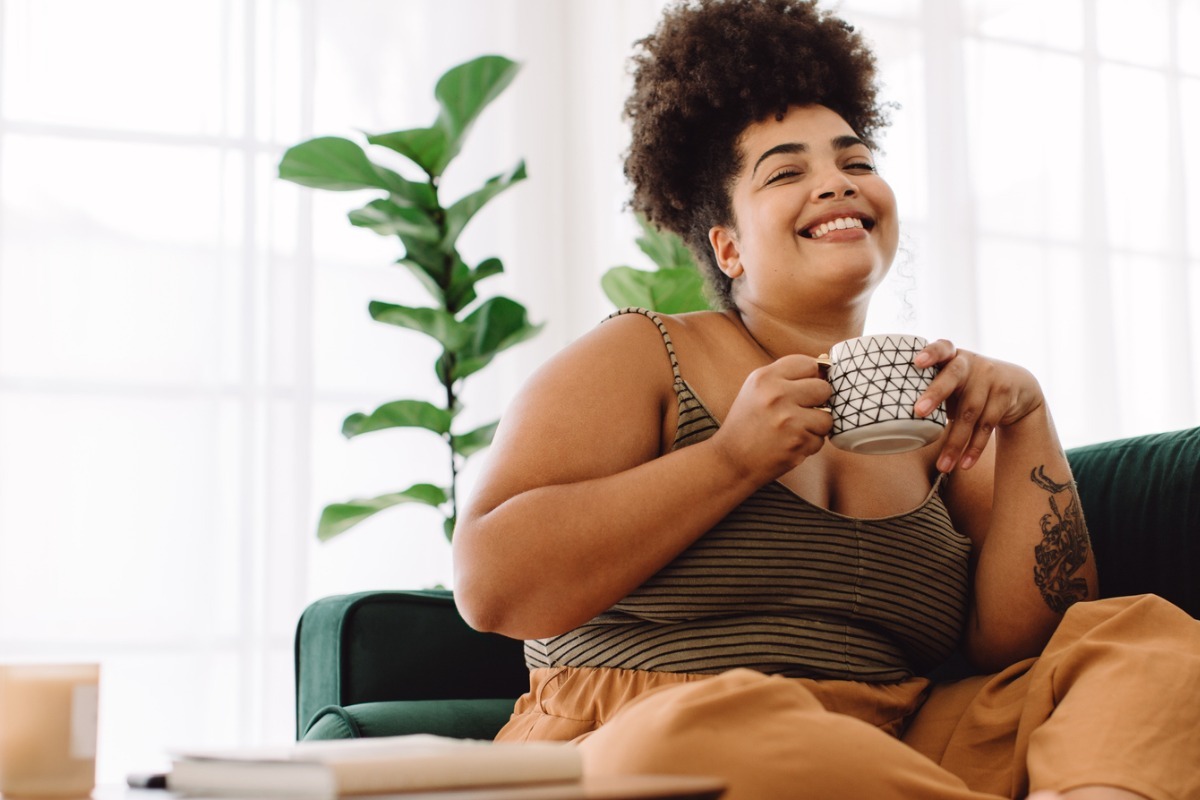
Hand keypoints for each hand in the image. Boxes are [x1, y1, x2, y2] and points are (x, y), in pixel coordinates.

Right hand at [712, 355, 832, 481]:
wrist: (731, 460)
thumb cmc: (747, 424)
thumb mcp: (757, 390)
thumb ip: (787, 377)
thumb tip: (825, 366)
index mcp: (764, 377)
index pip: (808, 364)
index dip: (811, 377)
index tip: (802, 389)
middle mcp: (776, 394)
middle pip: (823, 388)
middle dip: (818, 401)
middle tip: (799, 411)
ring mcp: (788, 419)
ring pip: (827, 417)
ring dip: (815, 426)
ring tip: (793, 430)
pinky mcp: (797, 442)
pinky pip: (820, 439)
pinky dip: (809, 444)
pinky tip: (789, 444)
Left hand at [913, 340, 1044, 472]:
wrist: (1018, 385)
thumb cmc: (968, 385)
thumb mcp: (952, 379)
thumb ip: (930, 387)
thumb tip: (890, 414)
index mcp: (952, 356)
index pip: (941, 347)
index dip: (930, 353)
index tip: (917, 361)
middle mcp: (971, 363)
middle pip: (953, 376)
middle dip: (935, 394)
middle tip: (918, 411)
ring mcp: (990, 378)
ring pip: (969, 412)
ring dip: (955, 443)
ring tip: (942, 467)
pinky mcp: (1004, 396)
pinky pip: (987, 426)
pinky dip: (974, 448)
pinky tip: (963, 464)